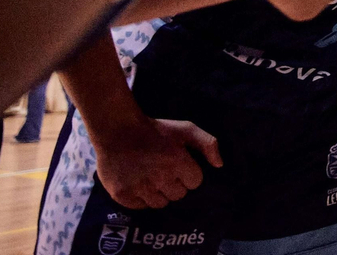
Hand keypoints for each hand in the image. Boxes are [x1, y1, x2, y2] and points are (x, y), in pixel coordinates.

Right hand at [92, 116, 221, 208]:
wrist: (117, 130)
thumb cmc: (155, 130)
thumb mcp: (186, 129)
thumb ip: (207, 144)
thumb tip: (219, 165)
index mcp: (177, 161)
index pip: (195, 182)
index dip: (189, 174)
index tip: (180, 165)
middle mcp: (160, 177)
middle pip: (179, 195)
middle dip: (176, 184)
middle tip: (165, 171)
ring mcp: (140, 187)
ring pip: (160, 203)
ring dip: (160, 193)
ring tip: (152, 178)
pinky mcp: (122, 195)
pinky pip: (141, 207)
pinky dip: (142, 199)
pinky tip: (140, 184)